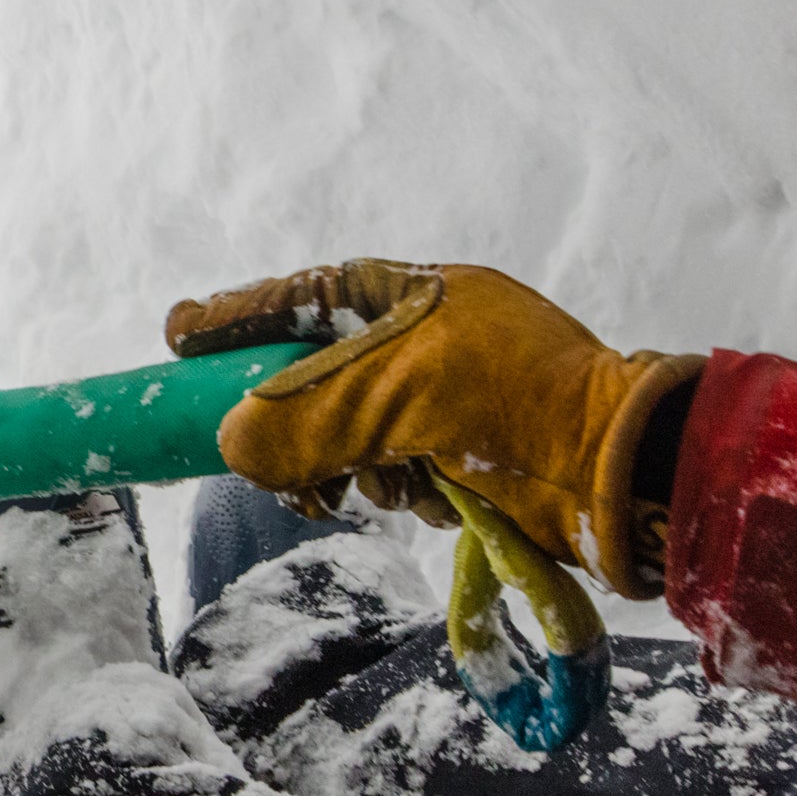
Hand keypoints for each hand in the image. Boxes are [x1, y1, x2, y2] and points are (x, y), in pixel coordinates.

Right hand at [164, 261, 702, 598]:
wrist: (618, 468)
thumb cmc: (513, 402)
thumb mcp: (392, 396)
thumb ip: (299, 419)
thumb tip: (235, 448)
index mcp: (411, 295)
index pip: (303, 300)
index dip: (238, 319)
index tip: (178, 336)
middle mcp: (425, 341)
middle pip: (316, 382)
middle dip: (299, 430)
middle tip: (277, 469)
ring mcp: (447, 400)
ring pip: (351, 441)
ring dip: (358, 473)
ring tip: (383, 487)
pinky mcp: (467, 457)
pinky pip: (398, 478)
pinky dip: (407, 495)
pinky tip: (441, 500)